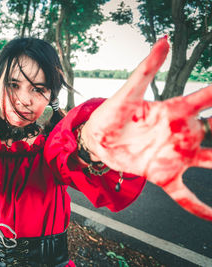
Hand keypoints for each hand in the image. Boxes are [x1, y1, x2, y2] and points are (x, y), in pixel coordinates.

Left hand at [81, 36, 211, 220]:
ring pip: (211, 162)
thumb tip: (164, 40)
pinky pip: (184, 195)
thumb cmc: (112, 114)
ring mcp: (174, 156)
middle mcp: (181, 133)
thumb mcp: (128, 93)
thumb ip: (146, 69)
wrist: (97, 140)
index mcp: (175, 111)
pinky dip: (198, 207)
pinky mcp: (162, 175)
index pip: (207, 99)